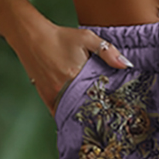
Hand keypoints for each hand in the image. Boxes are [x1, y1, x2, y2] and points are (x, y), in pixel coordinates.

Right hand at [0, 0, 134, 113]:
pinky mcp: (46, 97)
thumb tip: (126, 65)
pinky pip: (60, 113)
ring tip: (95, 122)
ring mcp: (54, 95)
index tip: (117, 111)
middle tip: (109, 121)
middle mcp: (64, 89)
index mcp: (76, 76)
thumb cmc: (60, 37)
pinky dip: (68, 115)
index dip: (108, 104)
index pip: (98, 97)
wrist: (31, 37)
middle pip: (86, 107)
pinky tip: (78, 119)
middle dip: (97, 113)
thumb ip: (107, 51)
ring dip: (83, 116)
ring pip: (73, 112)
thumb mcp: (86, 38)